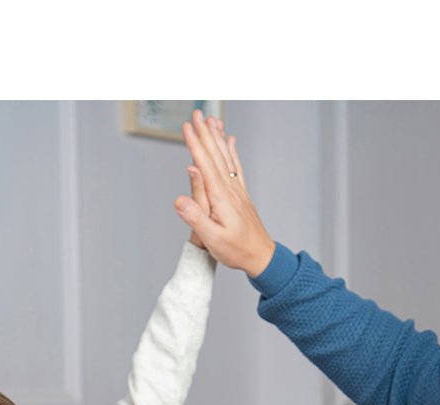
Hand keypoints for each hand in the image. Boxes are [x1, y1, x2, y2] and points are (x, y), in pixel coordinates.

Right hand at [174, 110, 275, 276]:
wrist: (261, 257)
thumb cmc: (236, 250)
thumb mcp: (212, 238)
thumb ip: (195, 217)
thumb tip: (179, 198)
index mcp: (221, 198)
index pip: (205, 165)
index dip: (195, 144)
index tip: (187, 126)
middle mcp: (231, 190)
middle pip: (216, 155)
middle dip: (205, 133)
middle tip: (197, 113)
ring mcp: (237, 191)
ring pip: (226, 157)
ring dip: (217, 137)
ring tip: (212, 119)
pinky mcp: (241, 195)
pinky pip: (235, 167)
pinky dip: (232, 151)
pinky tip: (230, 140)